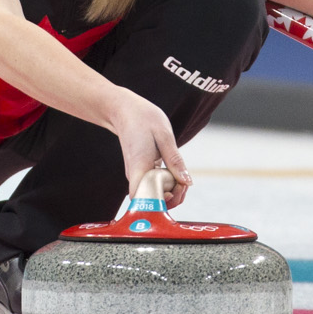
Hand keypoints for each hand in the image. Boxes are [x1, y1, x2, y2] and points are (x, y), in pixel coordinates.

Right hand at [106, 89, 191, 207]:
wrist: (125, 111)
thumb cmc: (143, 119)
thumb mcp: (164, 135)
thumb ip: (175, 160)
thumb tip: (187, 182)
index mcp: (139, 167)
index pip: (143, 199)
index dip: (161, 202)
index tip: (177, 188)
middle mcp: (135, 176)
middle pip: (151, 202)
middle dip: (173, 199)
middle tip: (184, 183)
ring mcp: (137, 176)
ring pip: (154, 196)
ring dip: (172, 193)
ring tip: (182, 178)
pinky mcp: (141, 174)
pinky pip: (154, 187)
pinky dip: (167, 185)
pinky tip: (175, 175)